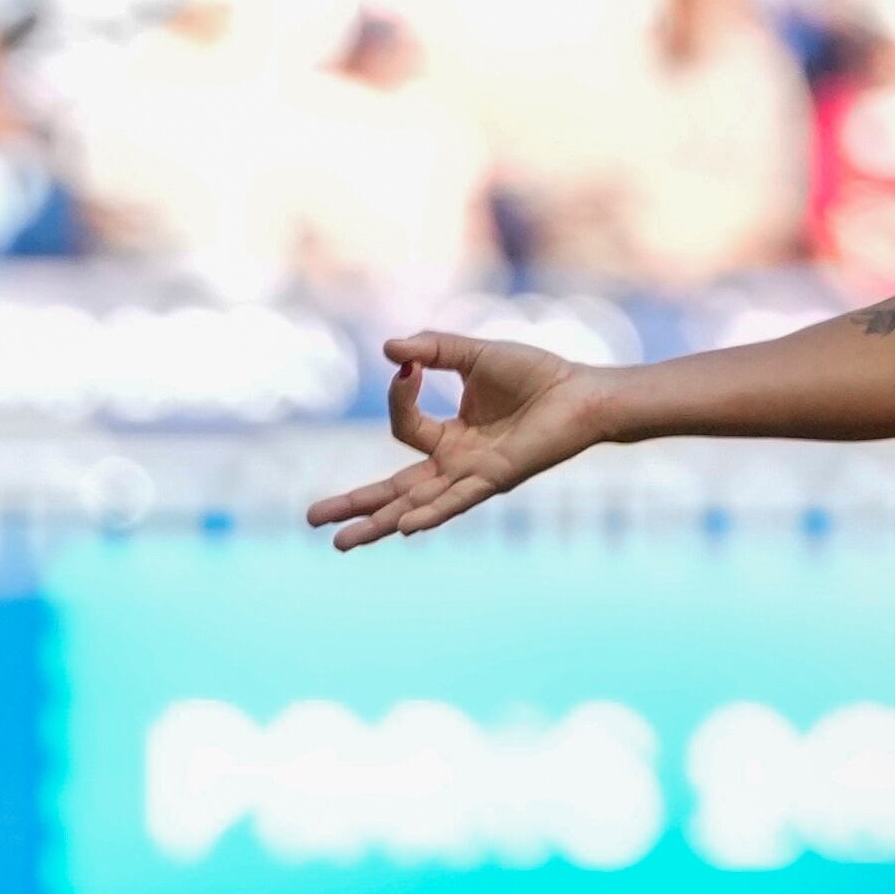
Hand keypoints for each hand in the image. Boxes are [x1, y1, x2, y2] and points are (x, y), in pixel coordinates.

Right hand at [304, 335, 608, 550]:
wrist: (582, 392)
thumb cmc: (536, 375)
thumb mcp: (472, 355)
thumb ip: (431, 350)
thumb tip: (389, 351)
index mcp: (451, 437)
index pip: (403, 427)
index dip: (398, 396)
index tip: (407, 365)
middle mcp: (457, 463)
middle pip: (394, 490)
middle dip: (354, 505)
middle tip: (312, 520)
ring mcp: (474, 476)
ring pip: (416, 504)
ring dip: (378, 523)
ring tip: (340, 543)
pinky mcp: (496, 478)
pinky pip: (457, 500)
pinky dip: (431, 513)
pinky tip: (403, 528)